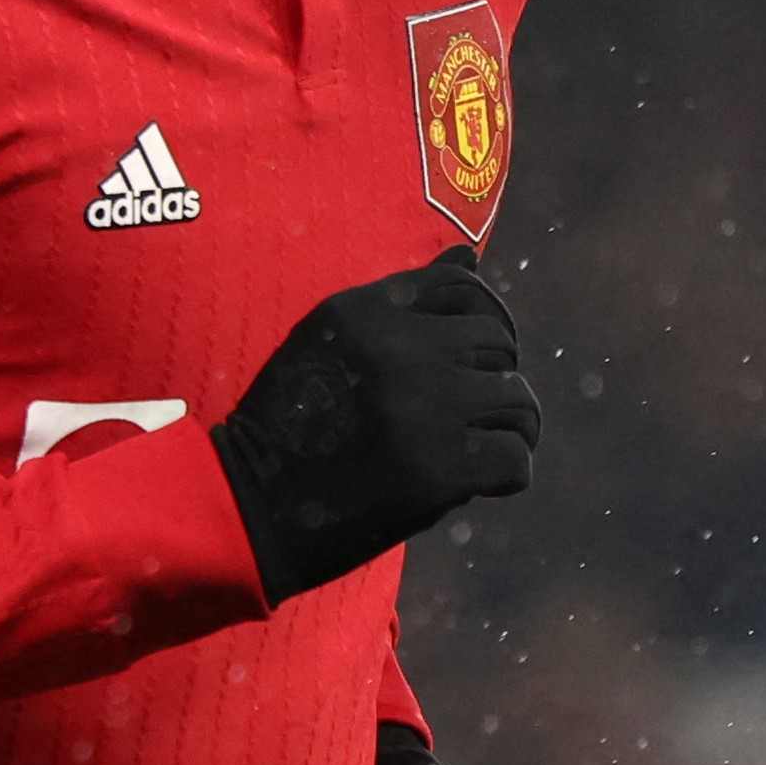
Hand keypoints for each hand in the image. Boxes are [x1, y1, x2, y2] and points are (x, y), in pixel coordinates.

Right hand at [208, 247, 541, 600]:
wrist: (248, 511)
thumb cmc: (286, 429)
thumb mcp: (328, 342)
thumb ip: (399, 303)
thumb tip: (469, 253)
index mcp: (366, 311)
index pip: (463, 288)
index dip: (487, 319)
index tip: (478, 356)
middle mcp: (401, 349)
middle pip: (498, 344)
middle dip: (498, 377)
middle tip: (478, 413)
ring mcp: (425, 408)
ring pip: (517, 401)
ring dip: (511, 427)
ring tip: (485, 448)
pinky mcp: (439, 469)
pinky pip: (514, 459)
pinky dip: (507, 475)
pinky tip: (479, 484)